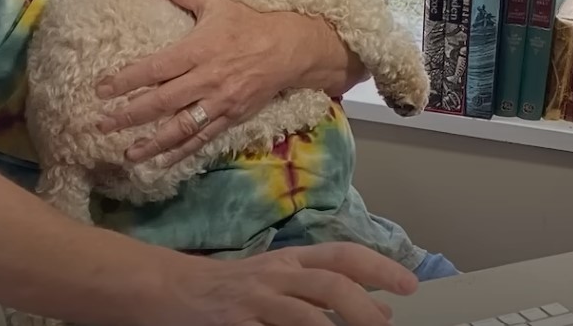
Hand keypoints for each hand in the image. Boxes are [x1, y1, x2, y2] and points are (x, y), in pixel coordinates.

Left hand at [94, 0, 365, 165]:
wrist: (290, 49)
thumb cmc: (247, 22)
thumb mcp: (212, 0)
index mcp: (199, 49)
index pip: (155, 69)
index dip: (126, 80)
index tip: (100, 90)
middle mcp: (207, 79)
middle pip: (162, 102)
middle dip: (129, 115)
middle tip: (101, 125)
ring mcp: (220, 102)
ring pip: (181, 127)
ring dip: (152, 142)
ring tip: (127, 154)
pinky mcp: (231, 117)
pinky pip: (203, 138)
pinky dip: (181, 152)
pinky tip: (161, 163)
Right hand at [145, 243, 417, 325]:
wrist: (162, 289)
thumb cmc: (224, 288)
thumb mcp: (273, 280)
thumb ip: (317, 291)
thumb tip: (377, 309)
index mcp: (288, 260)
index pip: (340, 255)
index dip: (379, 266)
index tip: (410, 285)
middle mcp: (274, 276)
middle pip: (329, 283)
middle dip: (364, 308)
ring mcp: (253, 302)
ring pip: (304, 316)